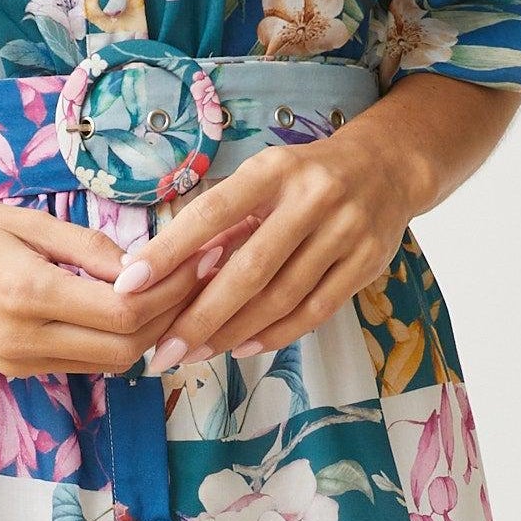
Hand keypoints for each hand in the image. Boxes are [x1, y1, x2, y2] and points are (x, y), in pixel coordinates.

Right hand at [0, 199, 216, 382]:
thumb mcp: (25, 221)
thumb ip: (87, 247)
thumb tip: (144, 265)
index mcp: (27, 293)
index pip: (122, 311)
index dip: (169, 291)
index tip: (196, 260)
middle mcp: (25, 338)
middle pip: (126, 346)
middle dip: (170, 314)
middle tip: (195, 276)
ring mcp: (19, 361)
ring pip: (112, 362)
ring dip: (148, 332)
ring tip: (172, 292)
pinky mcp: (17, 369)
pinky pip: (85, 364)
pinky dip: (117, 341)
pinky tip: (131, 310)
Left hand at [107, 80, 514, 368]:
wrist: (389, 167)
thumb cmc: (306, 177)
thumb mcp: (265, 177)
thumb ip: (225, 220)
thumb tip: (163, 269)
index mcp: (275, 169)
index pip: (213, 212)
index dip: (170, 250)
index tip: (131, 283)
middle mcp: (313, 198)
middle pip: (249, 269)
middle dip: (201, 316)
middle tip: (163, 349)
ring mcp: (346, 232)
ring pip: (282, 297)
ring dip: (233, 332)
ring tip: (195, 353)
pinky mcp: (368, 263)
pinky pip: (315, 311)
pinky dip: (275, 335)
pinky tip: (242, 348)